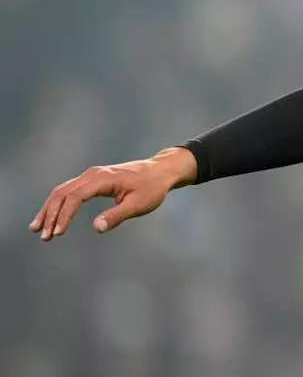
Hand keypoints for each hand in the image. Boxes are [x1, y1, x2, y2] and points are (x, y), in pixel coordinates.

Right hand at [29, 147, 197, 241]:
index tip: (58, 234)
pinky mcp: (92, 179)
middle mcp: (93, 174)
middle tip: (44, 237)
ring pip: (62, 191)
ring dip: (49, 210)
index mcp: (104, 179)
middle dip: (51, 215)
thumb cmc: (152, 188)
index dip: (65, 215)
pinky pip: (68, 190)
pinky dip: (57, 204)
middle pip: (63, 193)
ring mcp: (91, 175)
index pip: (75, 196)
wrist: (160, 171)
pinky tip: (50, 218)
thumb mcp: (139, 204)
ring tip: (37, 230)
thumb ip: (117, 215)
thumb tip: (96, 228)